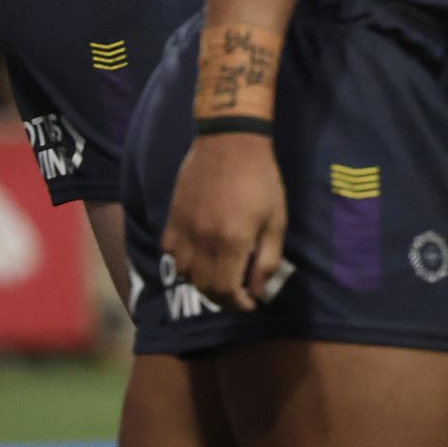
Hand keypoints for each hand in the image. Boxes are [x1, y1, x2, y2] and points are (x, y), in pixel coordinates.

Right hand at [162, 130, 286, 311]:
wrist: (230, 142)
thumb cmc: (261, 179)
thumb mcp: (276, 220)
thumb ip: (268, 259)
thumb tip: (260, 292)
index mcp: (231, 241)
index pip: (226, 290)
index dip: (238, 304)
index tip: (250, 304)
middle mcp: (202, 240)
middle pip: (204, 287)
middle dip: (222, 298)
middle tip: (238, 295)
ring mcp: (183, 230)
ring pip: (184, 273)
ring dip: (202, 282)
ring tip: (221, 277)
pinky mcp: (172, 218)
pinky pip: (170, 252)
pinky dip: (184, 262)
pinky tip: (200, 255)